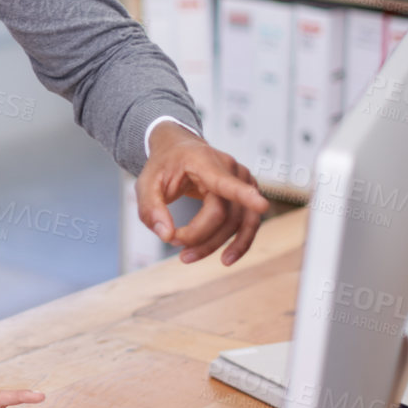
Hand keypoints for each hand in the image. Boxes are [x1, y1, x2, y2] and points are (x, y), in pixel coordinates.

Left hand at [135, 122, 268, 265]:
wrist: (178, 149)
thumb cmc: (163, 166)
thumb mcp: (145, 184)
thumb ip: (151, 209)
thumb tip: (167, 236)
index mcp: (204, 161)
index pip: (225, 183)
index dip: (244, 195)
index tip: (262, 206)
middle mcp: (231, 169)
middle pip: (224, 214)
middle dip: (198, 237)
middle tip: (171, 242)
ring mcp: (244, 180)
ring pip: (239, 223)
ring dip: (216, 245)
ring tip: (188, 257)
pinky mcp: (247, 192)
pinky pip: (247, 222)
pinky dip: (238, 242)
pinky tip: (225, 258)